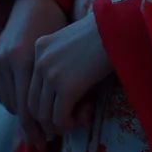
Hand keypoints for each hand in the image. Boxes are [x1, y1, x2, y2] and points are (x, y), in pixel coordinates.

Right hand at [0, 0, 67, 147]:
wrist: (34, 0)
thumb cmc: (57, 24)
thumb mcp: (61, 49)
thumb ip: (60, 78)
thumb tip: (73, 113)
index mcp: (25, 57)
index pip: (28, 106)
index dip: (40, 126)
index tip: (52, 138)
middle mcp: (6, 59)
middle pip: (17, 108)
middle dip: (31, 127)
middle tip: (44, 140)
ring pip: (8, 101)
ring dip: (22, 114)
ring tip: (38, 124)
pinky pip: (0, 91)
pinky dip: (12, 100)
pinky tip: (26, 105)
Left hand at [27, 10, 112, 141]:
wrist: (119, 27)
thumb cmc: (104, 32)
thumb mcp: (73, 42)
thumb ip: (60, 61)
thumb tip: (57, 95)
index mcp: (40, 46)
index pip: (31, 85)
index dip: (43, 103)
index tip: (58, 111)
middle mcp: (40, 60)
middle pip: (33, 103)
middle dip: (48, 120)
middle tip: (68, 121)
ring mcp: (51, 74)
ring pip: (44, 115)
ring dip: (61, 124)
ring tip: (80, 117)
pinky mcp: (67, 88)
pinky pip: (60, 118)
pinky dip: (71, 124)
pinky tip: (85, 116)